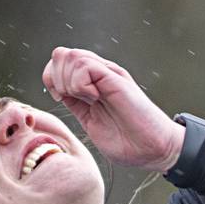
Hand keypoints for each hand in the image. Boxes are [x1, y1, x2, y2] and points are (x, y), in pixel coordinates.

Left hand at [41, 47, 183, 172]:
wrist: (153, 148)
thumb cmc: (127, 142)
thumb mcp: (91, 122)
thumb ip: (76, 105)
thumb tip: (59, 94)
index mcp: (90, 84)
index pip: (58, 64)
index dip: (51, 79)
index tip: (61, 99)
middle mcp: (98, 74)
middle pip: (61, 55)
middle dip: (56, 78)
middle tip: (71, 98)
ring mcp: (107, 74)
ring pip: (70, 56)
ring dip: (69, 81)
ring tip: (87, 99)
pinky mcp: (115, 78)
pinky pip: (85, 65)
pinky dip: (80, 83)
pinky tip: (93, 98)